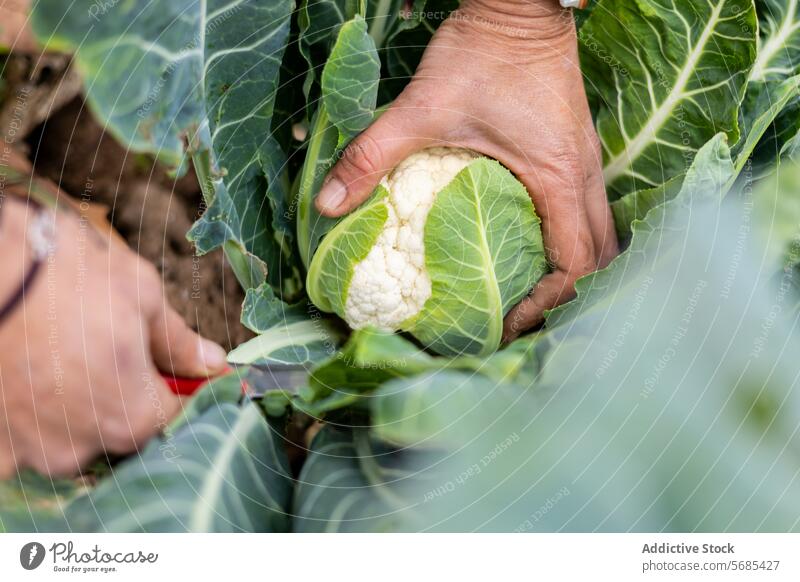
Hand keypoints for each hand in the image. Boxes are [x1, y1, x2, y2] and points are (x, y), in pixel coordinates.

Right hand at [0, 198, 227, 477]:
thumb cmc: (64, 274)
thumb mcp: (140, 295)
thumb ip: (178, 342)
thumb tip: (212, 363)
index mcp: (130, 417)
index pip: (174, 415)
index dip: (179, 387)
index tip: (173, 365)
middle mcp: (80, 448)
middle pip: (123, 429)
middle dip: (127, 393)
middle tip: (108, 345)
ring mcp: (30, 451)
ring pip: (75, 435)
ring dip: (79, 404)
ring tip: (66, 352)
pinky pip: (30, 438)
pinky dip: (37, 412)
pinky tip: (36, 372)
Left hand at [315, 0, 616, 339]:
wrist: (519, 5)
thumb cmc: (483, 53)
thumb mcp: (422, 107)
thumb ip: (373, 155)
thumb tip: (329, 204)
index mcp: (557, 177)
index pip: (576, 264)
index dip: (548, 302)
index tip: (509, 321)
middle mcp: (582, 175)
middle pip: (599, 257)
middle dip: (564, 295)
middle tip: (518, 314)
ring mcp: (584, 162)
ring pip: (597, 233)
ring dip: (569, 267)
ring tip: (527, 290)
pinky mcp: (573, 150)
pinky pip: (583, 210)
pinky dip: (565, 237)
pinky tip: (526, 242)